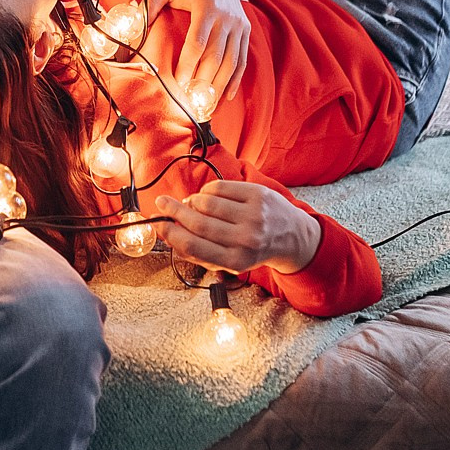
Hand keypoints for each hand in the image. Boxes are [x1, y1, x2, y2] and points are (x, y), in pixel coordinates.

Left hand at [149, 0, 250, 101]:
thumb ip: (150, 4)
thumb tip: (136, 27)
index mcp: (206, 6)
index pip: (198, 42)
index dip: (188, 65)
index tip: (179, 83)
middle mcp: (226, 17)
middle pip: (216, 56)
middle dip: (204, 81)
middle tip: (192, 101)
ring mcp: (238, 24)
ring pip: (232, 61)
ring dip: (220, 85)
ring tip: (207, 104)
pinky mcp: (245, 29)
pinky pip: (242, 58)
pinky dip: (236, 79)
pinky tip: (227, 95)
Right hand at [155, 181, 321, 274]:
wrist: (291, 236)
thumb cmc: (254, 249)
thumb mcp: (229, 261)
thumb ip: (199, 253)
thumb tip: (168, 235)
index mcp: (236, 261)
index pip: (193, 246)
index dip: (170, 233)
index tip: (158, 223)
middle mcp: (245, 239)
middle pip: (197, 222)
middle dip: (174, 211)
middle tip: (162, 203)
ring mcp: (253, 215)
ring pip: (207, 202)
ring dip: (192, 201)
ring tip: (191, 203)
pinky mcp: (257, 194)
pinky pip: (220, 187)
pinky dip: (207, 191)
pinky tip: (209, 196)